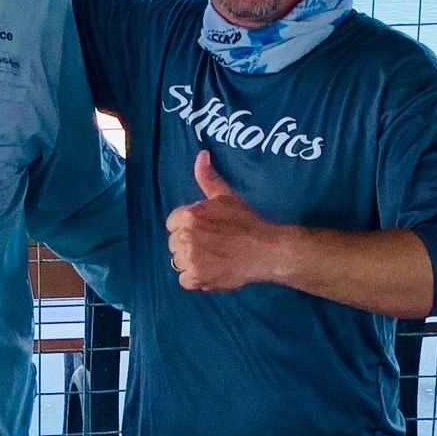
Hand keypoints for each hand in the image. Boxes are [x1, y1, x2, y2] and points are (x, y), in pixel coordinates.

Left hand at [165, 150, 291, 293]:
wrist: (265, 250)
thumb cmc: (246, 223)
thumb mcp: (226, 197)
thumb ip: (208, 178)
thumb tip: (201, 155)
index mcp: (189, 215)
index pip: (172, 223)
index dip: (187, 227)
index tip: (203, 230)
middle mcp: (185, 236)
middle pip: (173, 243)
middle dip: (188, 244)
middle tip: (212, 245)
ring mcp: (190, 258)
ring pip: (178, 261)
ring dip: (191, 262)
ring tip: (213, 258)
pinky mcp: (196, 278)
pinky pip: (184, 280)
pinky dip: (196, 279)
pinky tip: (212, 271)